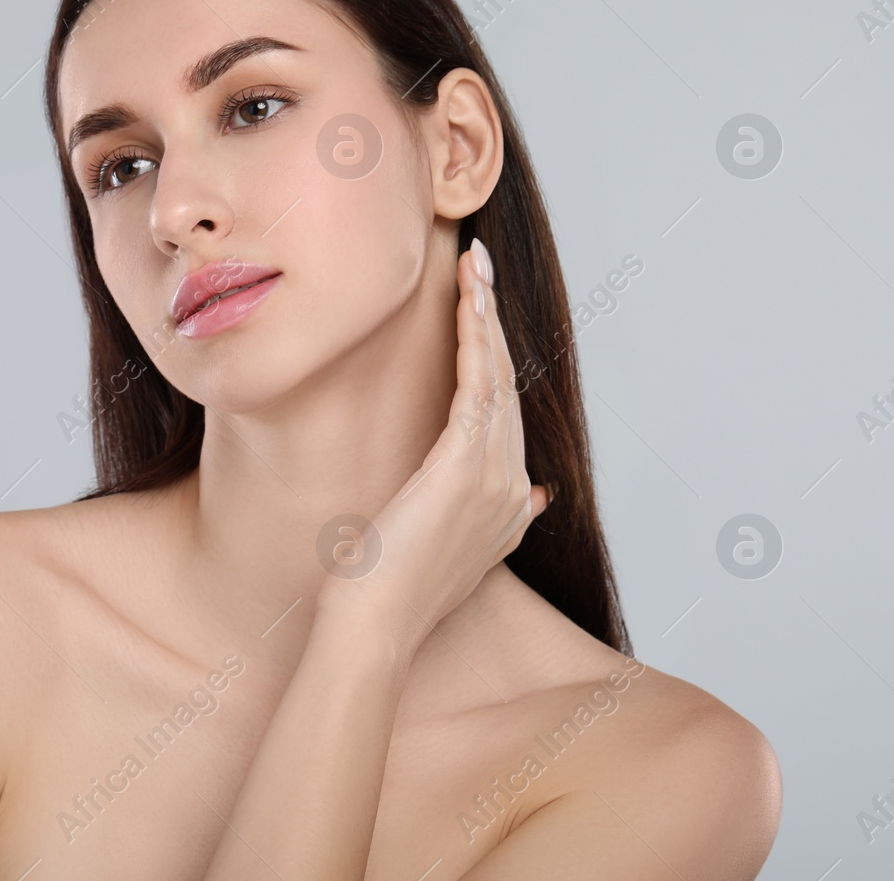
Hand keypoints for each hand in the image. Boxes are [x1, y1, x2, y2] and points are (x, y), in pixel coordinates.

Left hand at [315, 238, 549, 656]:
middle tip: (479, 268)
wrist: (372, 626)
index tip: (478, 312)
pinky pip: (478, 385)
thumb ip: (469, 517)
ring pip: (497, 376)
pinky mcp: (465, 466)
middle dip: (493, 322)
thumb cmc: (380, 592)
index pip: (503, 413)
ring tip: (475, 266)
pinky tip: (467, 301)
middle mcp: (511, 489)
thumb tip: (521, 495)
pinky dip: (475, 339)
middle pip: (507, 385)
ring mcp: (495, 478)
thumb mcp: (434, 548)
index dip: (492, 358)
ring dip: (487, 315)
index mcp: (505, 506)